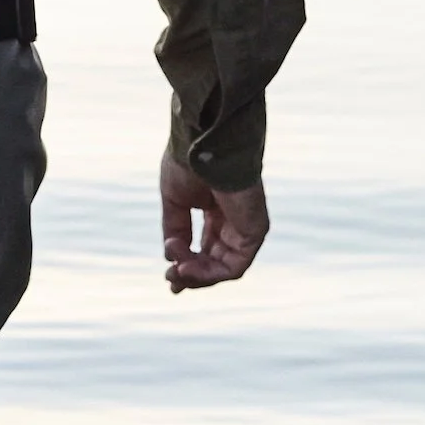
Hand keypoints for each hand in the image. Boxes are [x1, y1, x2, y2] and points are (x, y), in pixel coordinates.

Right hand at [160, 152, 269, 293]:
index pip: (206, 248)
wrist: (205, 146)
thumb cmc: (190, 164)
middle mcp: (233, 221)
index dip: (187, 266)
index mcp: (217, 210)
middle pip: (214, 262)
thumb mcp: (176, 202)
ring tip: (177, 270)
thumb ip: (176, 230)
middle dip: (190, 275)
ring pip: (223, 269)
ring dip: (197, 276)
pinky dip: (210, 273)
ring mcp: (246, 227)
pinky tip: (188, 266)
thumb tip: (171, 257)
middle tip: (169, 278)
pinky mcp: (255, 232)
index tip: (169, 278)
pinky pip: (235, 267)